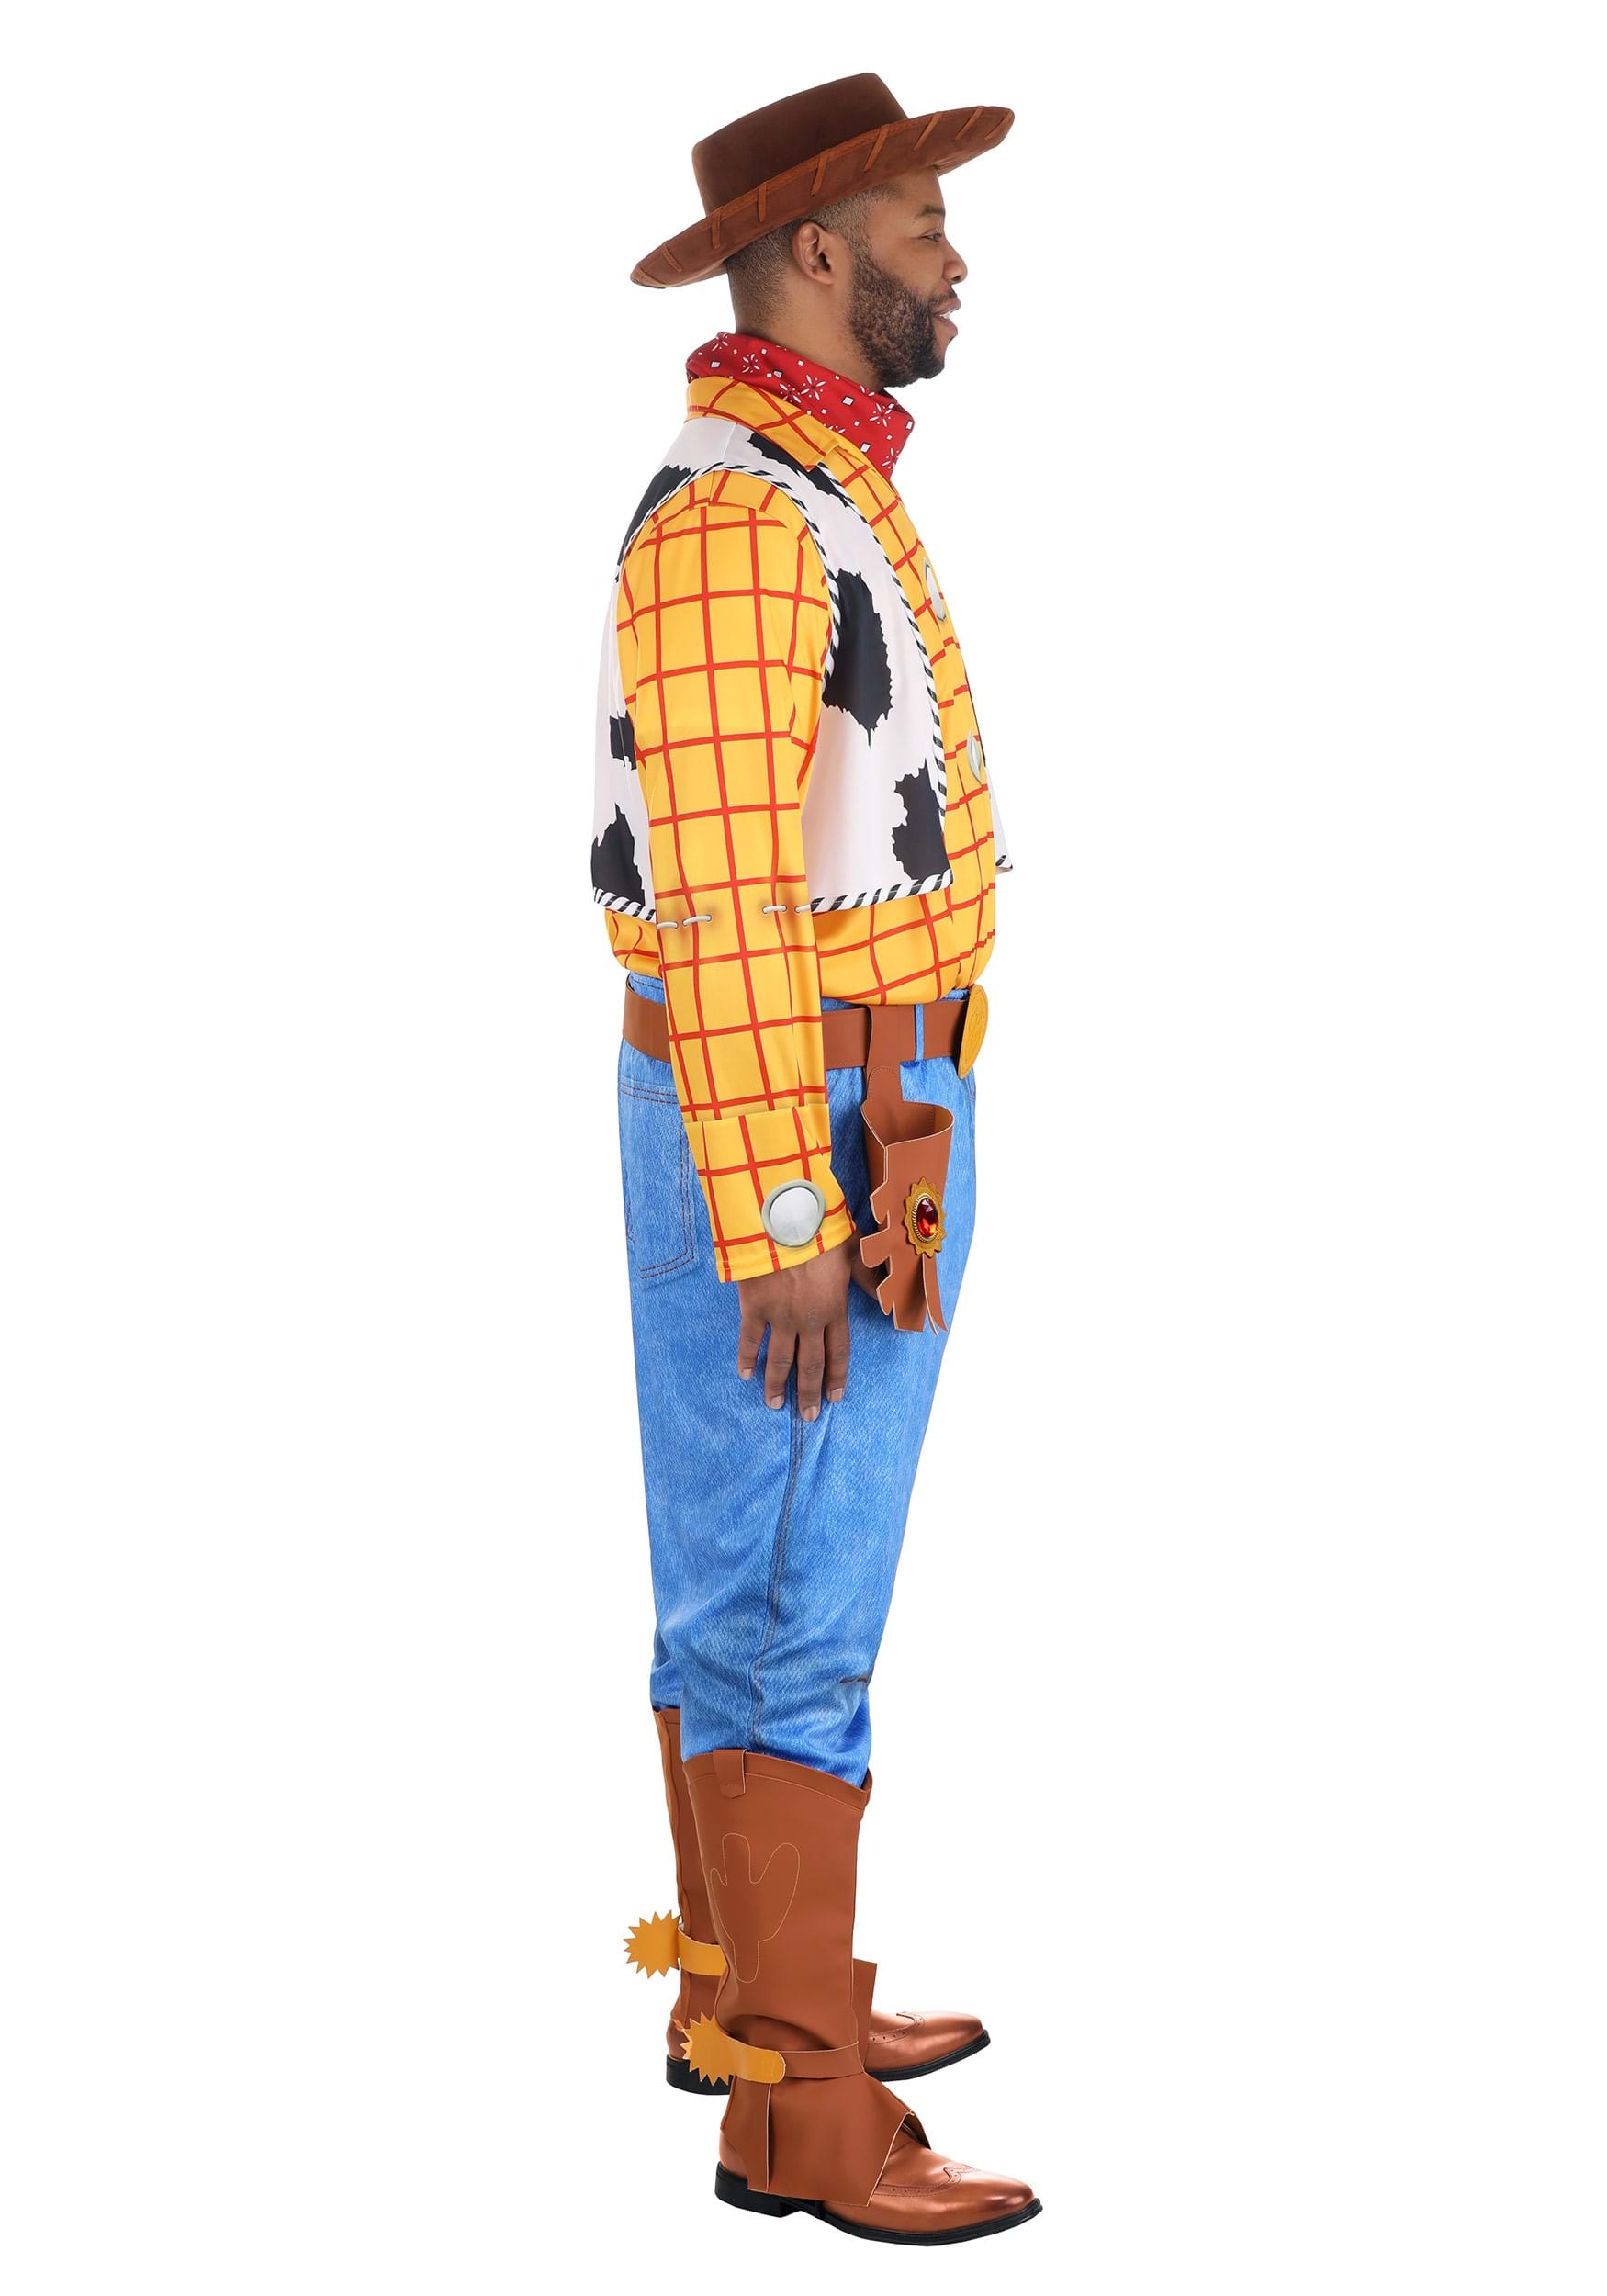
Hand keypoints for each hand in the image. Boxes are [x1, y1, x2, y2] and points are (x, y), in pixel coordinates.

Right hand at [737, 1239, 867, 1418]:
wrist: (784, 1219)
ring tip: (775, 1405)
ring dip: (777, 1385)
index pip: (839, 1352)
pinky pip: (750, 1339)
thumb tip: (884, 1291)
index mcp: (834, 1307)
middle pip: (810, 1365)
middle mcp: (809, 1319)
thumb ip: (867, 1275)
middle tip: (809, 1416)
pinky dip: (747, 1358)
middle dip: (809, 1392)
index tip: (835, 1397)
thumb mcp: (854, 1249)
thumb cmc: (821, 1230)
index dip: (837, 1376)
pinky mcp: (755, 1307)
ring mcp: (781, 1316)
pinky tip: (744, 1375)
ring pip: (780, 1360)